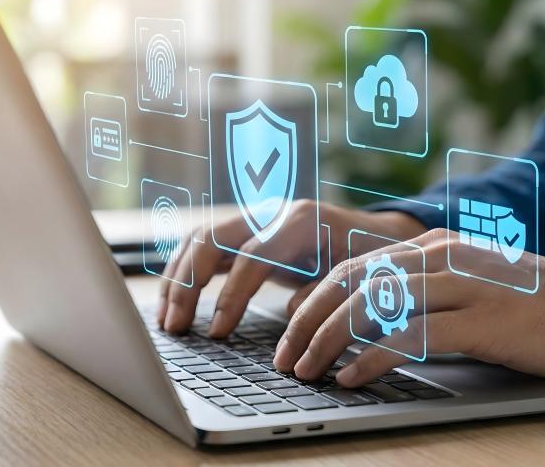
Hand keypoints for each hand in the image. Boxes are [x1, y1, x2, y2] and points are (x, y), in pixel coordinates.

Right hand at [157, 200, 425, 336]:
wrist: (378, 236)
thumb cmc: (371, 258)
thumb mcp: (358, 276)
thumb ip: (326, 292)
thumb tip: (292, 314)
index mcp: (301, 220)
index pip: (251, 255)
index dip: (231, 296)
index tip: (218, 333)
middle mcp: (272, 212)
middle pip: (213, 237)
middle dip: (188, 284)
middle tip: (176, 327)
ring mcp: (255, 219)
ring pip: (201, 239)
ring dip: (177, 279)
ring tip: (166, 321)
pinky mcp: (246, 235)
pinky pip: (205, 248)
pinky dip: (184, 274)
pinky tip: (173, 304)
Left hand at [273, 228, 544, 386]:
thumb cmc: (541, 309)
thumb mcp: (474, 290)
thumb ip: (427, 297)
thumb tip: (370, 328)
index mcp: (436, 246)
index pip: (354, 265)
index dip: (314, 299)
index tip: (288, 331)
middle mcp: (443, 256)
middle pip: (352, 281)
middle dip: (307, 319)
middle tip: (283, 356)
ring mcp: (464, 284)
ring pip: (374, 303)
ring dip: (328, 339)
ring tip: (304, 371)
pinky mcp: (485, 320)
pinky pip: (412, 336)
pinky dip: (372, 357)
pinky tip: (351, 377)